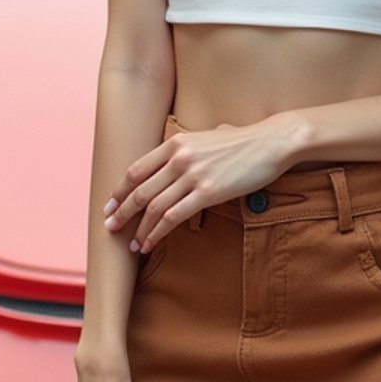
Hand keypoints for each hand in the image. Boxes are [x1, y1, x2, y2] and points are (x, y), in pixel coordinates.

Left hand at [103, 117, 301, 252]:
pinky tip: (151, 243)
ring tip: (132, 244)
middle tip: (110, 228)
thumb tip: (182, 157)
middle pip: (139, 191)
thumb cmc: (243, 141)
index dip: (118, 191)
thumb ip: (189, 147)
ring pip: (153, 207)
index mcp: (175, 143)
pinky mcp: (208, 192)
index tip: (110, 206)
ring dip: (139, 229)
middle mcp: (179, 158)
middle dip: (121, 213)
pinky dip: (158, 233)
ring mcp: (193, 175)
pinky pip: (174, 217)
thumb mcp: (208, 136)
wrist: (271, 142)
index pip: (135, 170)